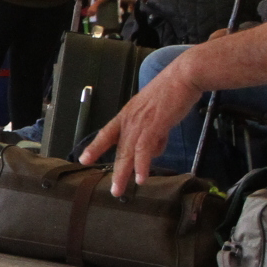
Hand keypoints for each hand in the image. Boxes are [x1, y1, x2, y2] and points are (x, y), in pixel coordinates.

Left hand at [79, 49, 203, 194]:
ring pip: (128, 153)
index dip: (95, 147)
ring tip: (120, 190)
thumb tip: (154, 151)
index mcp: (128, 114)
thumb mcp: (158, 113)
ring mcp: (140, 122)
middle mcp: (130, 119)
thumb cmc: (173, 92)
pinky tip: (141, 178)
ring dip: (124, 174)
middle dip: (115, 171)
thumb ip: (154, 133)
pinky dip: (142, 165)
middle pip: (118, 149)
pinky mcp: (154, 125)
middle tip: (112, 190)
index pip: (107, 133)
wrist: (183, 76)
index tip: (84, 159)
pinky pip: (144, 150)